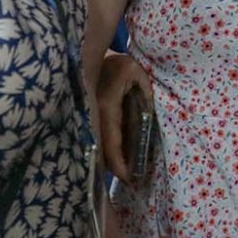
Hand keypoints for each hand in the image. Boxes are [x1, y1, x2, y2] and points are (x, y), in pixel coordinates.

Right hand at [97, 52, 152, 182]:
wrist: (94, 55)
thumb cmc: (120, 64)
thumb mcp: (137, 72)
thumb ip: (145, 91)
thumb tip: (150, 113)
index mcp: (105, 106)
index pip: (111, 141)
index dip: (118, 162)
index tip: (128, 177)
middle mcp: (92, 115)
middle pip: (100, 150)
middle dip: (112, 168)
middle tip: (129, 182)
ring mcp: (87, 117)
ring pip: (96, 146)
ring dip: (107, 161)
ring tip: (125, 175)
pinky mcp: (87, 117)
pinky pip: (96, 137)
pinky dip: (105, 150)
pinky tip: (116, 159)